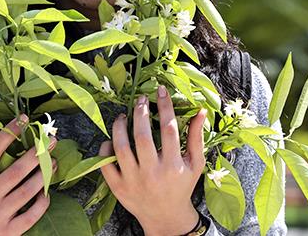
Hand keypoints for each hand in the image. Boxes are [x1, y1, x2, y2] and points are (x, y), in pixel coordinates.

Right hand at [0, 115, 56, 235]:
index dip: (9, 133)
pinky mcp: (9, 232)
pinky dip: (43, 202)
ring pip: (27, 192)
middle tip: (51, 141)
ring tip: (53, 163)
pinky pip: (32, 215)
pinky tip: (47, 193)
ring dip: (44, 175)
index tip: (24, 120)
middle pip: (16, 171)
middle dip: (37, 154)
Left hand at [99, 85, 207, 235]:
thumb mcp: (195, 164)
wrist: (166, 217)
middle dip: (140, 112)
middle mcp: (152, 174)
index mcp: (173, 166)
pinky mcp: (118, 188)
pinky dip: (105, 148)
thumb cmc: (182, 185)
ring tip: (123, 116)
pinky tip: (111, 139)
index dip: (165, 106)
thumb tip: (201, 110)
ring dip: (120, 126)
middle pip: (142, 136)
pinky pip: (106, 164)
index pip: (169, 129)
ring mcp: (133, 181)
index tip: (160, 90)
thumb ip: (197, 137)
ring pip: (121, 148)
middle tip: (140, 99)